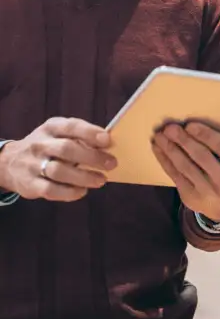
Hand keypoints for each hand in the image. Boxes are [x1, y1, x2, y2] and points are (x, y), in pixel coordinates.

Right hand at [0, 117, 116, 201]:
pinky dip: (70, 192)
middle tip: (111, 164)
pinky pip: (51, 190)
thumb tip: (107, 146)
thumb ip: (79, 137)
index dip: (90, 133)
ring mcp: (33, 165)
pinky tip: (83, 191)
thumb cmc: (46, 146)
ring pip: (59, 171)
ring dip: (84, 177)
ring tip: (101, 180)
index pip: (71, 126)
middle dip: (92, 157)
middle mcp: (40, 144)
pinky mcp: (30, 185)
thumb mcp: (57, 134)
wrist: (9, 162)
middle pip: (67, 149)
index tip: (107, 140)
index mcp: (51, 127)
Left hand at [152, 120, 219, 221]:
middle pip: (201, 157)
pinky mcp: (190, 196)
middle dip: (184, 141)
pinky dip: (164, 160)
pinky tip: (158, 147)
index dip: (205, 135)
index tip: (190, 124)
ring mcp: (206, 190)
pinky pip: (175, 175)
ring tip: (160, 135)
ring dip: (170, 149)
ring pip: (185, 167)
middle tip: (170, 127)